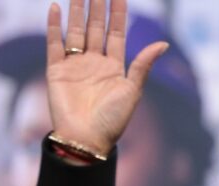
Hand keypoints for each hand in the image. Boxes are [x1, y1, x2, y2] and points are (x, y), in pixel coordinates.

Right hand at [46, 0, 168, 154]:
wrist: (87, 139)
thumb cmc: (114, 120)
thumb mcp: (133, 90)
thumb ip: (143, 64)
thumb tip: (164, 44)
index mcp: (115, 66)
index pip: (117, 33)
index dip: (118, 14)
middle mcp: (95, 62)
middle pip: (96, 27)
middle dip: (97, 7)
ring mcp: (75, 65)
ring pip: (75, 31)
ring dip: (76, 11)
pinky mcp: (56, 71)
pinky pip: (54, 43)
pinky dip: (54, 26)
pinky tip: (56, 8)